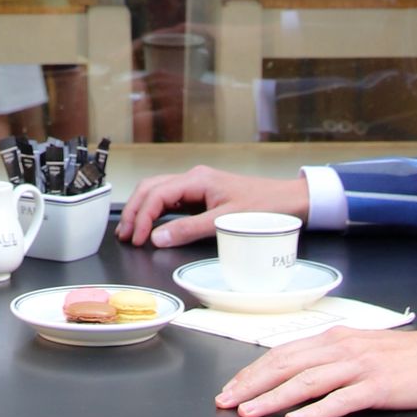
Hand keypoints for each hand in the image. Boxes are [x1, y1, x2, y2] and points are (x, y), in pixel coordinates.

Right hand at [115, 164, 309, 250]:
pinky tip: (152, 224)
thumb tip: (158, 238)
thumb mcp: (226, 222)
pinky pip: (171, 199)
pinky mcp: (203, 195)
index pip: (157, 194)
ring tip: (132, 231)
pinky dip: (156, 211)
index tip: (136, 238)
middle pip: (151, 188)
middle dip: (135, 211)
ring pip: (158, 192)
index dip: (142, 217)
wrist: (291, 201)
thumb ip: (190, 230)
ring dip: (143, 209)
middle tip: (125, 235)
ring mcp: (198, 185)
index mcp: (197, 179)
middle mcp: (194, 178)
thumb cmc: (265, 206)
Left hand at [214, 317, 416, 416]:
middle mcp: (344, 347)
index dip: (253, 371)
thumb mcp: (366, 349)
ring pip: (306, 381)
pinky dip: (315, 410)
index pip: (284, 353)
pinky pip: (340, 399)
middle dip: (252, 384)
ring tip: (249, 411)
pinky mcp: (379, 386)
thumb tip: (298, 377)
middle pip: (286, 365)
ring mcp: (361, 366)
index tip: (231, 388)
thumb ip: (333, 360)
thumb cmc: (414, 358)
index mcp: (337, 338)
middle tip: (227, 401)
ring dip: (273, 397)